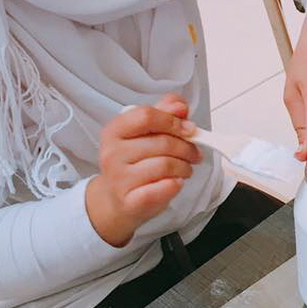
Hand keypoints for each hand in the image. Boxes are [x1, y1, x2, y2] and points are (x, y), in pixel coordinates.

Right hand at [86, 94, 202, 245]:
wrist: (117, 199)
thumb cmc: (135, 163)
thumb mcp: (146, 133)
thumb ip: (164, 113)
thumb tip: (179, 106)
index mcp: (115, 131)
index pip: (146, 116)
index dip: (173, 121)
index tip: (189, 128)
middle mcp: (112, 153)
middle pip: (162, 142)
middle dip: (186, 147)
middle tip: (194, 152)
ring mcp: (119, 179)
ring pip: (166, 164)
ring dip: (185, 166)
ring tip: (185, 168)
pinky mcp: (130, 201)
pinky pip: (165, 187)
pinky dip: (177, 184)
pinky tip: (175, 182)